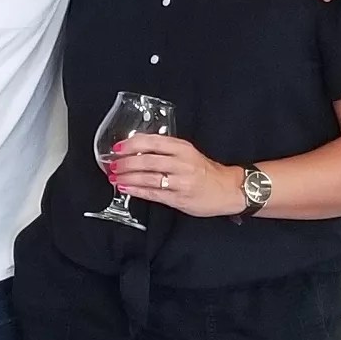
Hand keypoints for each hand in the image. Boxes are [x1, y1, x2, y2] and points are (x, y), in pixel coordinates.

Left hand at [108, 134, 242, 218]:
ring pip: (148, 177)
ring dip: (128, 177)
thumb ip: (166, 151)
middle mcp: (182, 163)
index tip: (117, 147)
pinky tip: (125, 188)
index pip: (152, 142)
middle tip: (112, 164)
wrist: (228, 189)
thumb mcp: (188, 153)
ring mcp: (181, 181)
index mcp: (183, 148)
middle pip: (147, 160)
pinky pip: (153, 193)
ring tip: (114, 177)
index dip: (132, 144)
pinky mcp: (179, 198)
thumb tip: (136, 151)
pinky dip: (137, 190)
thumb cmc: (206, 171)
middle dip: (126, 163)